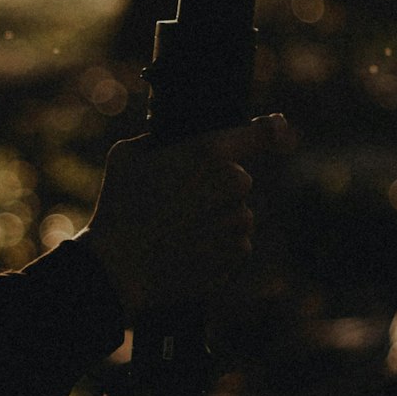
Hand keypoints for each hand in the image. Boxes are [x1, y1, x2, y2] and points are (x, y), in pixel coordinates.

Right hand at [80, 113, 287, 320]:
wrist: (118, 267)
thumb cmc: (117, 206)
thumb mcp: (126, 155)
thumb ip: (157, 141)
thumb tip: (168, 142)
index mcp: (207, 152)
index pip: (256, 133)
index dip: (269, 129)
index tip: (279, 128)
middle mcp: (231, 183)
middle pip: (239, 180)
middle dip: (217, 188)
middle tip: (181, 203)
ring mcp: (236, 221)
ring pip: (239, 214)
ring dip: (218, 220)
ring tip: (180, 232)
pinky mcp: (236, 254)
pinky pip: (237, 244)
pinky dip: (218, 248)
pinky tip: (188, 251)